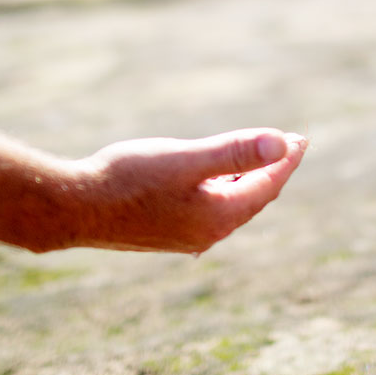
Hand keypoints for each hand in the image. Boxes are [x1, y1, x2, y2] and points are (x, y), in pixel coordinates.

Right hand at [64, 129, 308, 254]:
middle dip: (272, 170)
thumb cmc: (128, 178)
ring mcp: (185, 236)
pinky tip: (212, 181)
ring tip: (257, 159)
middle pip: (252, 198)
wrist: (75, 208)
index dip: (285, 159)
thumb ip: (236, 151)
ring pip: (229, 205)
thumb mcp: (187, 158)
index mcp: (219, 216)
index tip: (300, 139)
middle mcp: (207, 233)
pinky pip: (208, 210)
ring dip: (246, 179)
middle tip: (288, 145)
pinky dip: (221, 189)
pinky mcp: (165, 232)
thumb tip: (283, 145)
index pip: (267, 185)